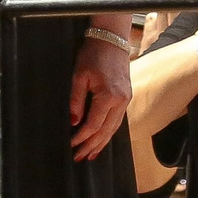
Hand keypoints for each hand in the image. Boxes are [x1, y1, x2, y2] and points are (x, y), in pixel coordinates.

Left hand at [70, 33, 131, 159]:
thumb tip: (73, 122)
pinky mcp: (126, 97)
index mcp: (109, 96)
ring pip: (114, 128)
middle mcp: (121, 101)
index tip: (71, 145)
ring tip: (91, 155)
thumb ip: (76, 100)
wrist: (112, 39)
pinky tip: (102, 139)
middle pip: (106, 131)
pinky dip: (108, 132)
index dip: (82, 137)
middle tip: (79, 157)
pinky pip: (117, 120)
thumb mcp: (79, 76)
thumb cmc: (94, 54)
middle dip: (92, 146)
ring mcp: (126, 100)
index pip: (94, 124)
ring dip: (102, 143)